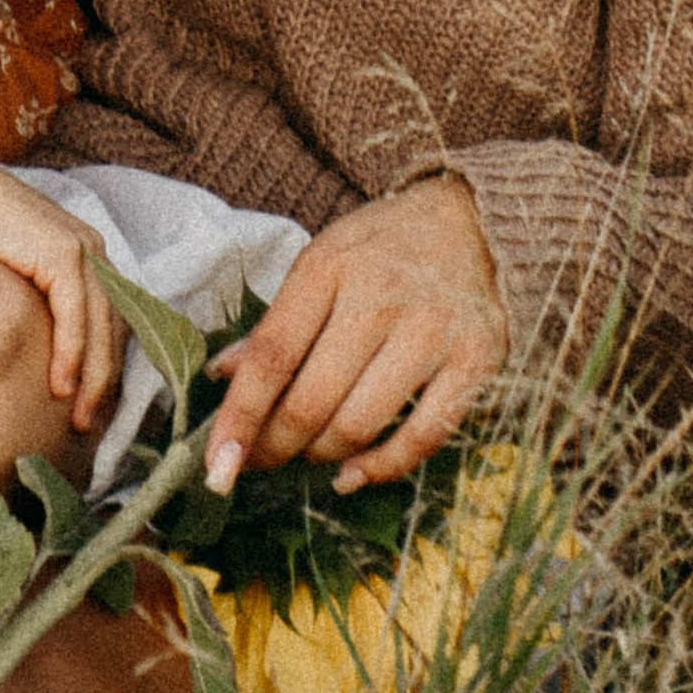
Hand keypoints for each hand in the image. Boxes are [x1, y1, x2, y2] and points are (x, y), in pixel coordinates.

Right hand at [0, 142, 122, 432]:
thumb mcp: (13, 277)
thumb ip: (35, 303)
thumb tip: (38, 355)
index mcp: (85, 255)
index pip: (111, 320)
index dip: (106, 366)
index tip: (93, 408)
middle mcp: (92, 249)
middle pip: (115, 327)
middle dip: (105, 381)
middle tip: (89, 425)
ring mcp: (82, 248)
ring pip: (102, 326)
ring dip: (93, 378)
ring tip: (78, 418)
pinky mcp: (63, 251)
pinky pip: (76, 315)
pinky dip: (72, 354)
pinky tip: (59, 386)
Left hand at [202, 176, 506, 493]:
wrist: (472, 219)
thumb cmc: (381, 248)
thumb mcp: (321, 262)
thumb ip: (277, 323)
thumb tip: (222, 377)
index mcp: (329, 267)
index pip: (272, 355)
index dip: (239, 417)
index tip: (216, 465)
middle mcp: (380, 298)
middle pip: (311, 400)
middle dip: (275, 446)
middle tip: (259, 461)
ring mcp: (431, 331)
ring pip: (359, 425)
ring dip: (321, 455)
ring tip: (308, 452)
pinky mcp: (476, 360)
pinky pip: (422, 437)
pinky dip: (381, 468)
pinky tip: (353, 473)